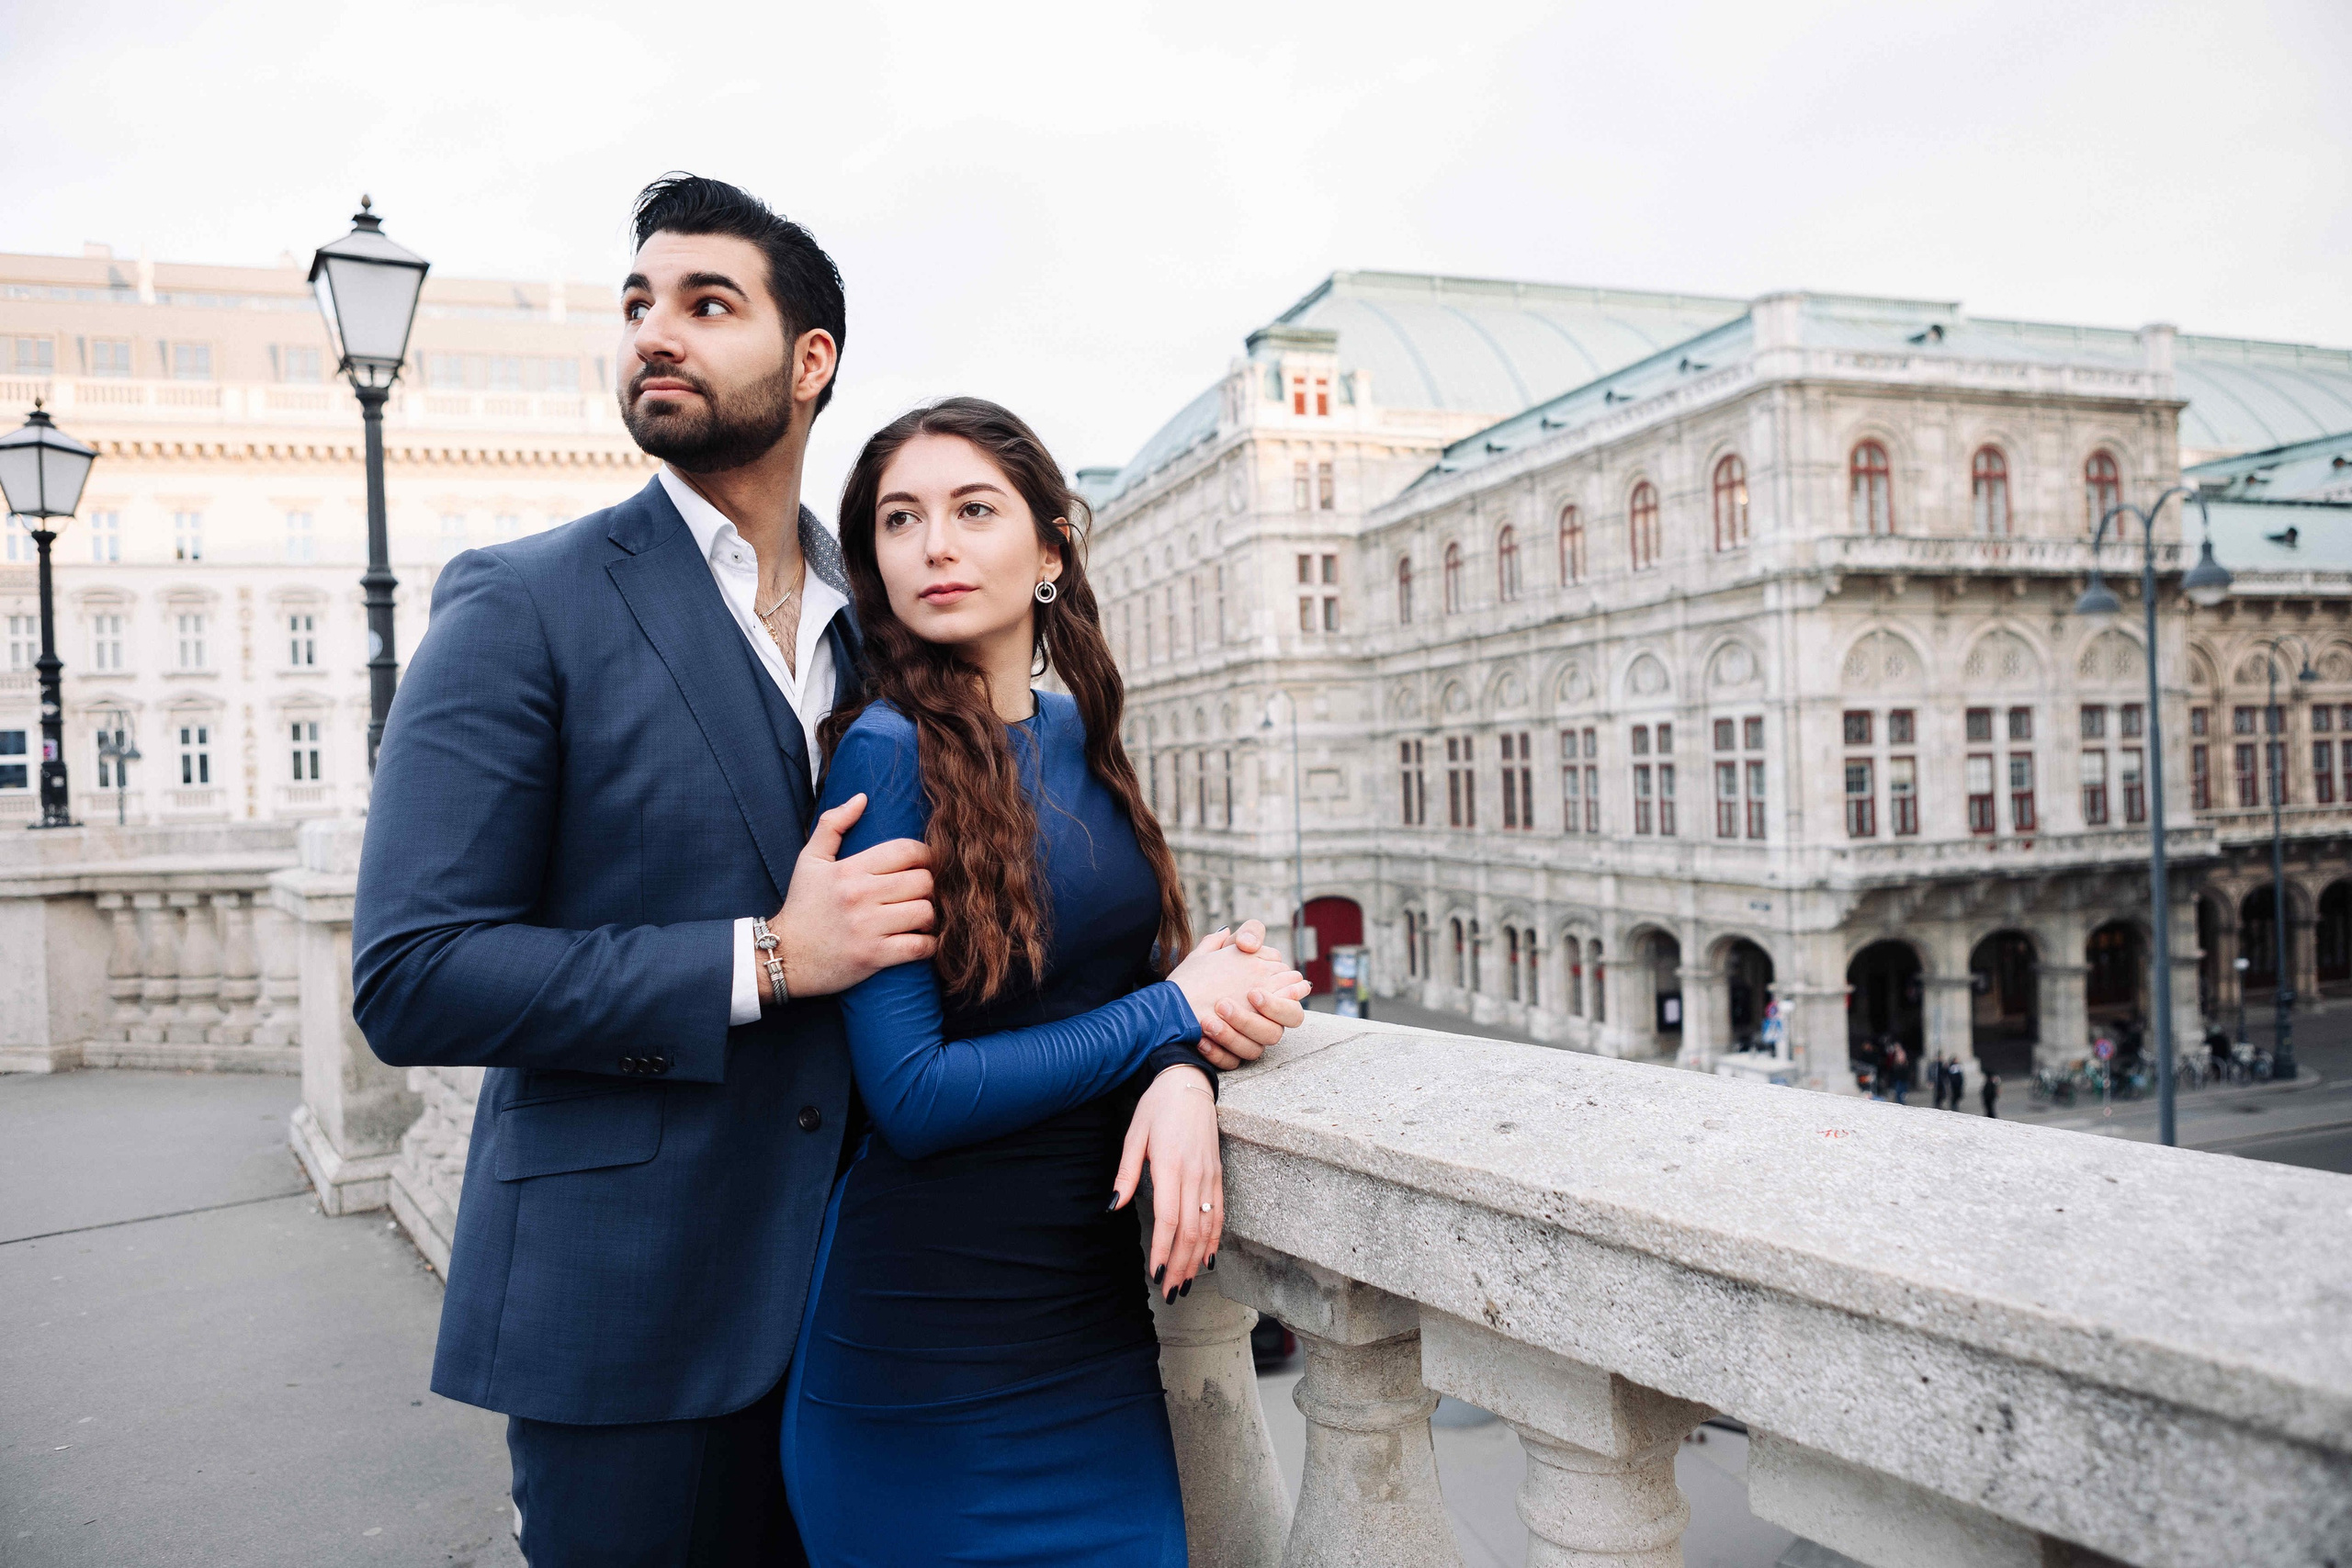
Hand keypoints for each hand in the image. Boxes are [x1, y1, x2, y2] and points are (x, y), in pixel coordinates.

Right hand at [767, 794, 935, 1000]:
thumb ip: (832, 824)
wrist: (784, 956)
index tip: (923, 865)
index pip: (906, 851)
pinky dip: (928, 945)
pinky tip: (921, 940)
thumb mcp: (810, 860)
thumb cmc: (803, 906)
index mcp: (849, 869)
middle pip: (923, 881)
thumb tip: (862, 798)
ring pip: (925, 912)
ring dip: (929, 916)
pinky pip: (919, 946)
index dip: (925, 855)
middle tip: (920, 894)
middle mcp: (859, 895)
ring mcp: (867, 927)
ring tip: (919, 917)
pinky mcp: (873, 957)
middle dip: (928, 887)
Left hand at [1110, 1065, 1221, 1300]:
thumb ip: (1126, 1173)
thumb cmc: (1157, 1108)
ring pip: (1208, 1227)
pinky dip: (1215, 1240)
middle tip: (1170, 1292)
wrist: (1189, 1083)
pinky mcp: (1218, 1175)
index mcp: (1171, 1166)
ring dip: (1197, 1259)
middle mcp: (1195, 1175)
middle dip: (1180, 1265)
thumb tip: (1113, 1207)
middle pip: (1190, 1231)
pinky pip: (1220, 1214)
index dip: (1163, 1249)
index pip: (1169, 1218)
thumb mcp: (1134, 1135)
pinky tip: (1208, 1259)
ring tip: (1186, 1284)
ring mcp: (1210, 1176)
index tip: (1155, 1274)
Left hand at [1187, 922, 1312, 1069]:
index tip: (1252, 993)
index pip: (1291, 1006)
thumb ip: (1246, 935)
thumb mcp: (1225, 946)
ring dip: (1231, 1036)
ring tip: (1207, 1021)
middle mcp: (1260, 1023)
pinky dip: (1216, 1052)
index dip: (1280, 1004)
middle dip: (1253, 1022)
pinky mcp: (1227, 1056)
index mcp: (1269, 998)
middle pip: (1276, 1033)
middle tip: (1224, 1005)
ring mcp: (1244, 1041)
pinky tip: (1200, 1039)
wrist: (1170, 1000)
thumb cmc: (1204, 972)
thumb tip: (1250, 943)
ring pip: (1253, 1051)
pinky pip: (1230, 1063)